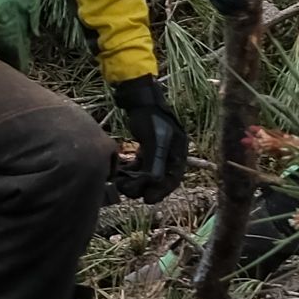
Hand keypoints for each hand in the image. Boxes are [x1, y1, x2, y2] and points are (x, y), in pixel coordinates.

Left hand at [110, 76, 188, 201]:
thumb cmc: (149, 116)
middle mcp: (171, 152)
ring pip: (148, 173)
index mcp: (178, 151)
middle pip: (160, 178)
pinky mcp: (146, 148)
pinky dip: (131, 171)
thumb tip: (154, 182)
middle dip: (144, 186)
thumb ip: (155, 160)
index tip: (148, 200)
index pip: (173, 177)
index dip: (161, 191)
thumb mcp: (154, 139)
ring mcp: (158, 150)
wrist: (138, 97)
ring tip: (120, 183)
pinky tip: (120, 174)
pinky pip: (140, 165)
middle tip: (128, 191)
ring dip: (135, 180)